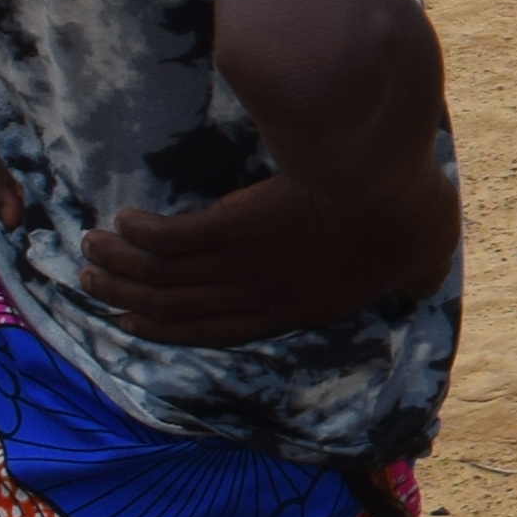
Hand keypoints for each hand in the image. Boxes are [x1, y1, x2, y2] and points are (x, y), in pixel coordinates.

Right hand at [81, 155, 457, 348]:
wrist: (381, 187)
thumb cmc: (411, 220)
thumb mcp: (419, 262)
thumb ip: (413, 277)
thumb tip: (425, 283)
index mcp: (300, 308)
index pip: (221, 329)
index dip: (173, 330)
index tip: (137, 321)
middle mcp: (261, 294)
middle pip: (178, 307)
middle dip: (130, 298)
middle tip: (94, 284)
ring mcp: (244, 261)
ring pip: (166, 276)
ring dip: (122, 265)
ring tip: (91, 250)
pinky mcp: (233, 225)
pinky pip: (175, 238)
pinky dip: (143, 234)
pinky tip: (124, 220)